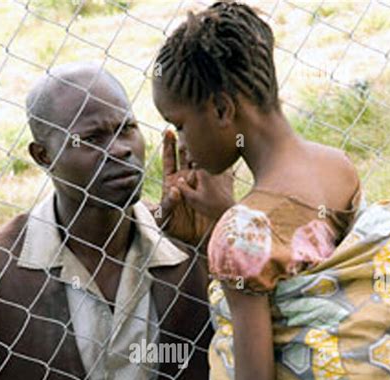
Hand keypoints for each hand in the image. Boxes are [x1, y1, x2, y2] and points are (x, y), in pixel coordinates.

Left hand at [156, 130, 234, 245]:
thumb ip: (163, 207)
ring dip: (204, 148)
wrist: (200, 243)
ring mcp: (204, 181)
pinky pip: (222, 171)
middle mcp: (188, 178)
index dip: (168, 145)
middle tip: (189, 125)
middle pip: (187, 153)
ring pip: (203, 159)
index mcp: (173, 182)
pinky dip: (224, 160)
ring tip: (205, 135)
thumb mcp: (164, 221)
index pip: (169, 159)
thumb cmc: (179, 232)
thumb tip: (172, 190)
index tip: (168, 130)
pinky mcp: (218, 187)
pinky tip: (226, 148)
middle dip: (187, 139)